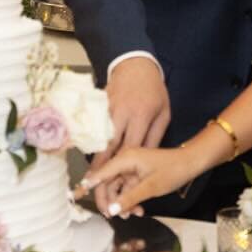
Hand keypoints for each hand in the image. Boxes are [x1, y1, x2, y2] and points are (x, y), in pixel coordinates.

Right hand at [75, 145, 199, 217]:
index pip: (101, 174)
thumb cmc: (173, 170)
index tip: (75, 195)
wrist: (191, 163)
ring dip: (122, 203)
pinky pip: (127, 188)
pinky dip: (130, 200)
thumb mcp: (151, 187)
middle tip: (113, 217)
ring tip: (133, 215)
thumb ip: (129, 198)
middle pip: (107, 183)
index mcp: (125, 158)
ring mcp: (131, 167)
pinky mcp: (137, 173)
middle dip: (110, 201)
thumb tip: (112, 210)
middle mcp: (125, 160)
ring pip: (117, 188)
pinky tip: (138, 210)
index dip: (88, 186)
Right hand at [90, 57, 169, 211]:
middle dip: (101, 169)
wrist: (135, 65)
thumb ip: (154, 137)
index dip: (123, 167)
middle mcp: (121, 114)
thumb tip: (145, 160)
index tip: (117, 184)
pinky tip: (90, 158)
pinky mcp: (98, 108)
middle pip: (109, 147)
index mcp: (140, 116)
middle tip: (94, 186)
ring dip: (94, 160)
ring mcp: (107, 110)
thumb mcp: (163, 113)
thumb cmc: (153, 91)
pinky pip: (95, 131)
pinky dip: (92, 146)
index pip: (130, 147)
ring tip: (88, 179)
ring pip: (98, 140)